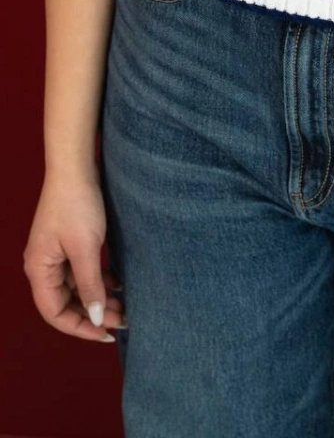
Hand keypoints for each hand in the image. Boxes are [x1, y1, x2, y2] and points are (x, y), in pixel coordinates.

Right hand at [23, 172, 127, 342]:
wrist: (76, 168)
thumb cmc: (77, 205)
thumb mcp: (86, 248)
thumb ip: (91, 285)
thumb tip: (94, 317)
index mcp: (39, 270)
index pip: (55, 313)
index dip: (80, 327)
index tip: (106, 334)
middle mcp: (43, 266)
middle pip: (66, 303)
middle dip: (93, 314)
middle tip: (124, 320)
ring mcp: (55, 255)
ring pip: (77, 288)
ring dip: (99, 298)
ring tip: (125, 306)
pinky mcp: (69, 243)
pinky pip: (82, 272)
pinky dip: (99, 281)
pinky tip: (119, 285)